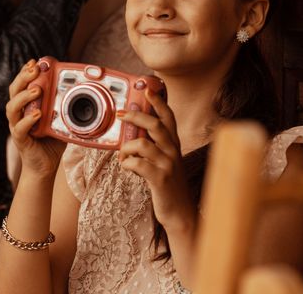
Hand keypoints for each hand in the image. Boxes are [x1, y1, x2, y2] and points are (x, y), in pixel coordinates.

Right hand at [6, 61, 66, 178]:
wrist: (45, 166)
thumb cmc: (51, 141)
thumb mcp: (60, 119)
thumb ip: (65, 106)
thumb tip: (81, 91)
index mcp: (26, 106)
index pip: (21, 85)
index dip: (25, 72)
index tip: (34, 62)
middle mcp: (18, 114)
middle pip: (13, 91)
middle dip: (23, 78)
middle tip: (35, 70)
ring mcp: (17, 126)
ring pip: (12, 107)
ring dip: (24, 96)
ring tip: (37, 90)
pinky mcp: (20, 140)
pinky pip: (20, 128)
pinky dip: (27, 120)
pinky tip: (37, 114)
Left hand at [117, 90, 197, 233]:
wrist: (180, 214)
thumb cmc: (168, 186)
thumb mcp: (164, 162)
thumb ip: (153, 148)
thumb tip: (132, 136)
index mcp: (174, 145)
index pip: (169, 117)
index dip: (158, 102)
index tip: (148, 90)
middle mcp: (173, 151)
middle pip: (155, 124)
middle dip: (136, 116)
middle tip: (121, 114)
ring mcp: (167, 165)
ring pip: (142, 144)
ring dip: (126, 147)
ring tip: (123, 155)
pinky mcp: (160, 179)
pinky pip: (137, 164)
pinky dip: (126, 163)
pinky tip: (126, 167)